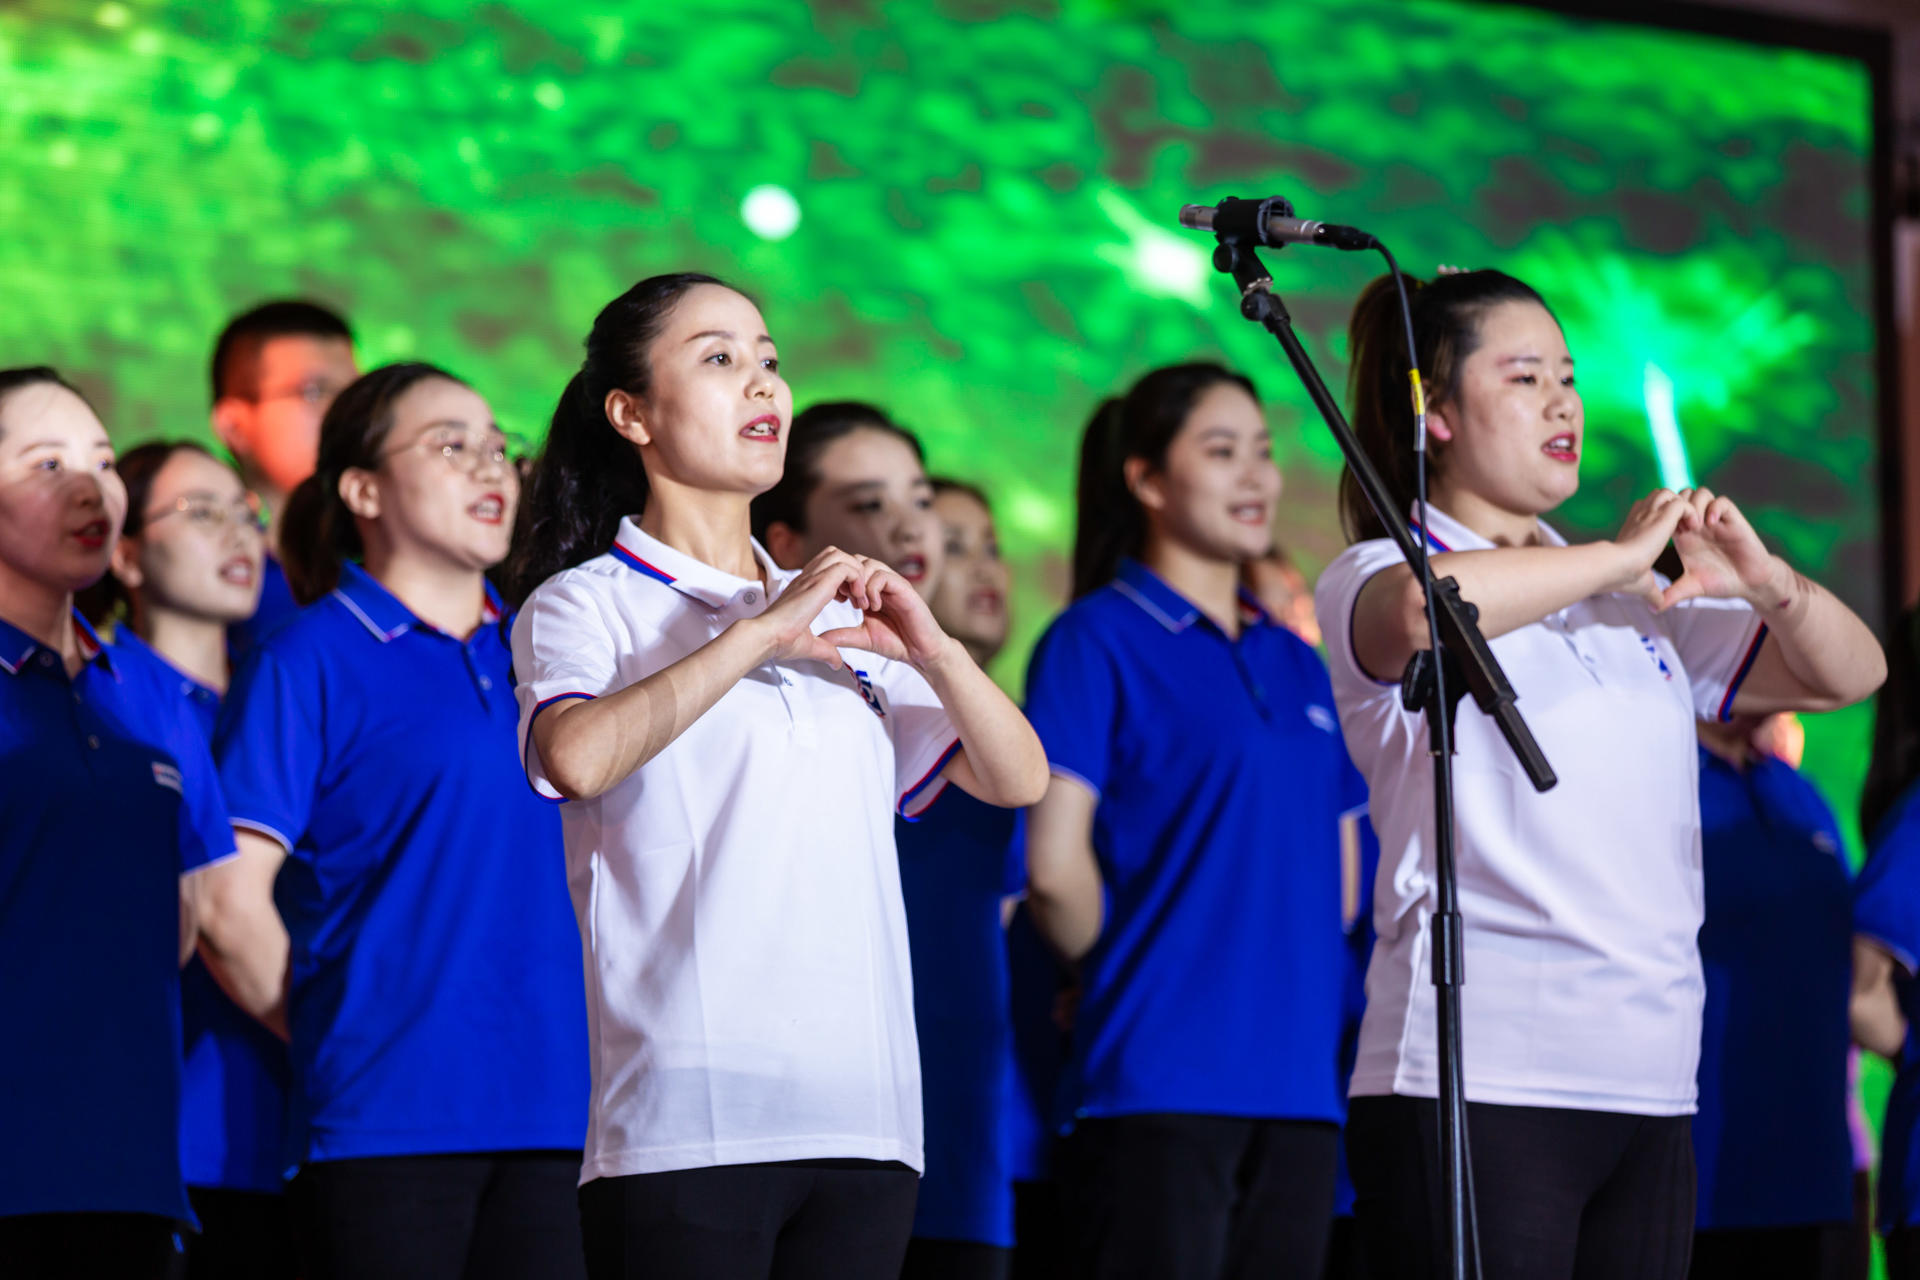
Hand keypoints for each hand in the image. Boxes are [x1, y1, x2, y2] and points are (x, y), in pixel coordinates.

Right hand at [748, 547, 868, 668]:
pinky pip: (847, 567)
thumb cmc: (779, 640)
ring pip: (842, 556)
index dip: (844, 581)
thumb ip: (826, 651)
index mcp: (804, 588)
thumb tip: (836, 663)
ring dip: (856, 574)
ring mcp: (812, 578)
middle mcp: (808, 579)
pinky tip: (856, 598)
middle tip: (855, 597)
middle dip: (852, 572)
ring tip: (858, 597)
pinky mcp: (818, 583)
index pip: (827, 567)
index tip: (848, 602)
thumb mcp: (809, 645)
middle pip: (836, 554)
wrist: (766, 637)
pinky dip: (857, 578)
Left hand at [816, 554, 956, 668]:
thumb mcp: (863, 637)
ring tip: (860, 606)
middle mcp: (882, 583)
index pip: (850, 569)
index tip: (836, 599)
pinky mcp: (905, 589)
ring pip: (869, 564)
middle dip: (847, 578)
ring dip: (859, 584)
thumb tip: (820, 637)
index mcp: (870, 590)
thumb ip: (843, 635)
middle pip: (857, 560)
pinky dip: (873, 590)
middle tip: (845, 600)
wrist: (922, 652)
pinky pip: (884, 576)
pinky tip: (873, 607)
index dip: (839, 579)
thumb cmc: (897, 643)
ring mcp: (894, 583)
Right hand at [1607, 488, 1693, 607]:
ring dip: (1682, 507)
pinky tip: (1693, 528)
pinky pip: (1682, 502)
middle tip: (1683, 529)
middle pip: (1658, 497)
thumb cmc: (1622, 577)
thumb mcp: (1642, 584)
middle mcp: (1640, 516)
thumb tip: (1658, 607)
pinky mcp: (1662, 514)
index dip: (1661, 518)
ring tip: (1689, 527)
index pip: (1647, 510)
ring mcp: (1650, 512)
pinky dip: (1691, 512)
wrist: (1614, 567)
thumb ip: (1653, 592)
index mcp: (1633, 527)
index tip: (1670, 536)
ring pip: (1669, 494)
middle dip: (1672, 509)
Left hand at [1662, 487, 1779, 609]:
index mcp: (1684, 535)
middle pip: (1681, 496)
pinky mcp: (1733, 520)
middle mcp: (1698, 523)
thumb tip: (1653, 608)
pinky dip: (1714, 507)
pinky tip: (1710, 523)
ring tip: (1693, 526)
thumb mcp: (1692, 587)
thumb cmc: (1721, 581)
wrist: (1749, 582)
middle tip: (1677, 527)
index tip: (1660, 532)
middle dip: (1676, 507)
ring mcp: (1715, 520)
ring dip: (1694, 505)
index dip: (1661, 516)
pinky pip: (1722, 502)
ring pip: (1700, 493)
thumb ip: (1672, 594)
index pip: (1668, 512)